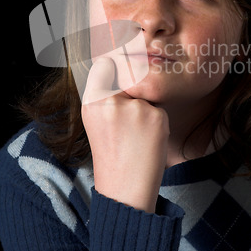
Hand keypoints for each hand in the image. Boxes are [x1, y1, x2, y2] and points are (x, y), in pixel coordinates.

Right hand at [81, 57, 169, 212]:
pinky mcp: (156, 116)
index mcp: (91, 102)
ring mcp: (135, 108)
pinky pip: (159, 109)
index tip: (119, 72)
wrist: (125, 190)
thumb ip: (103, 94)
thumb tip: (117, 61)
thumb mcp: (96, 120)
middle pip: (129, 79)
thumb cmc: (111, 154)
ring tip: (136, 137)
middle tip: (127, 122)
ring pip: (146, 95)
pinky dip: (157, 123)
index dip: (114, 67)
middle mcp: (110, 102)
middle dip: (132, 94)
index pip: (105, 65)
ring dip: (145, 111)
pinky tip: (147, 141)